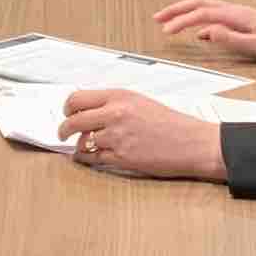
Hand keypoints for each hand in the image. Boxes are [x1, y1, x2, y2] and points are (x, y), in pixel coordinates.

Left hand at [56, 87, 218, 179]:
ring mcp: (118, 137)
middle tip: (62, 133)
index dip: (67, 107)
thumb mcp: (141, 103)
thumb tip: (89, 111)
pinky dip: (87, 159)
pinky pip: (93, 159)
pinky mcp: (122, 158)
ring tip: (81, 147)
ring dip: (79, 145)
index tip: (66, 112)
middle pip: (73, 120)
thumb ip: (115, 104)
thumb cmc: (172, 124)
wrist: (193, 143)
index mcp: (121, 96)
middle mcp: (116, 114)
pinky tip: (88, 157)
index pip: (78, 98)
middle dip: (64, 128)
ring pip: (82, 142)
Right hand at [155, 0, 255, 65]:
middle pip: (200, 4)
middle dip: (177, 9)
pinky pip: (215, 17)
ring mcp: (238, 15)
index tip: (166, 30)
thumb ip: (231, 39)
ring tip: (169, 20)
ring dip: (186, 12)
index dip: (181, 21)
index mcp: (237, 15)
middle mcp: (236, 11)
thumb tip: (207, 32)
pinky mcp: (241, 22)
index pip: (202, 14)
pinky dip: (199, 21)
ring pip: (206, 8)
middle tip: (158, 17)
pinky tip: (196, 32)